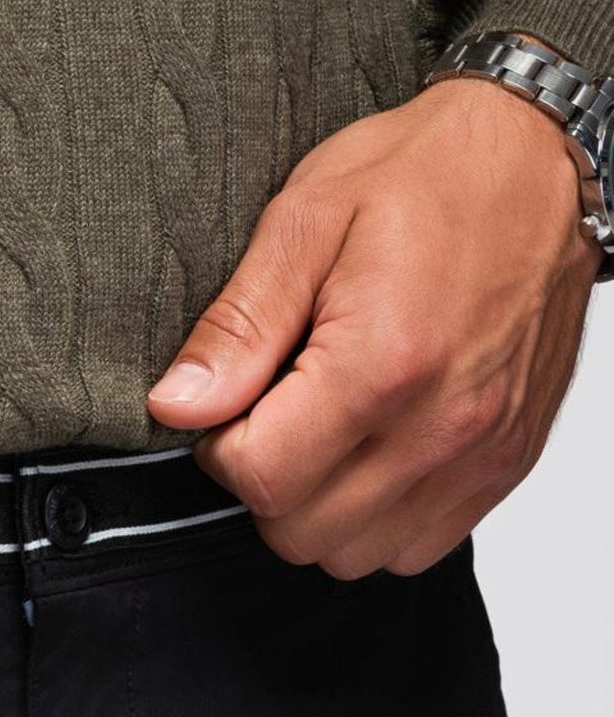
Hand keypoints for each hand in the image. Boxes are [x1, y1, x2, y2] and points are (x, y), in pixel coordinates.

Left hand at [146, 78, 602, 576]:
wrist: (537, 160)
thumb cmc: (423, 176)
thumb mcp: (304, 220)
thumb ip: (238, 326)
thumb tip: (178, 405)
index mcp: (383, 363)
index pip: (261, 479)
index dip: (220, 449)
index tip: (230, 403)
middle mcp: (441, 424)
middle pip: (301, 534)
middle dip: (264, 484)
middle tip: (271, 415)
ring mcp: (481, 453)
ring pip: (356, 556)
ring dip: (318, 510)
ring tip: (322, 432)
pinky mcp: (506, 465)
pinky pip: (418, 548)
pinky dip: (377, 519)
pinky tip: (369, 451)